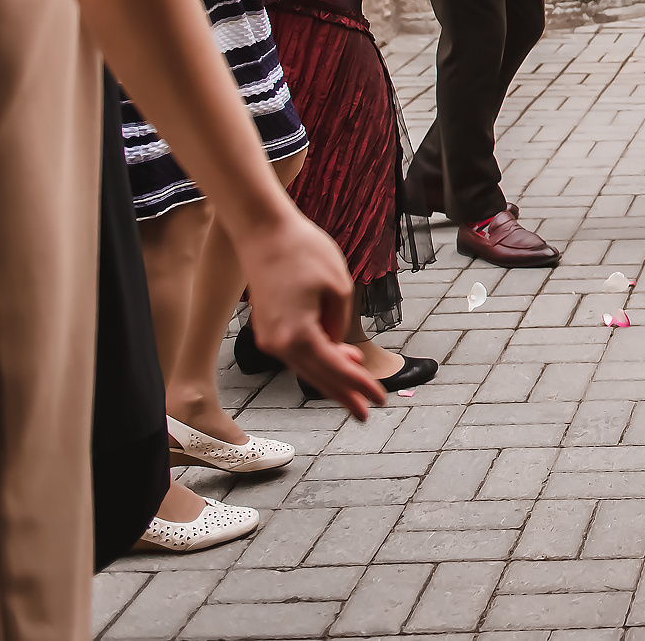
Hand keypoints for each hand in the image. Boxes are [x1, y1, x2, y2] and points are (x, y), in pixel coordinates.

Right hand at [225, 205, 386, 418]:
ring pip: (305, 367)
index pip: (335, 370)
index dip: (360, 386)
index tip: (380, 399)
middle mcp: (278, 343)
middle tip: (367, 412)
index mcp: (298, 335)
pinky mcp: (266, 327)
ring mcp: (268, 337)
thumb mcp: (339, 287)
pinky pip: (296, 354)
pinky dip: (316, 361)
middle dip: (345, 394)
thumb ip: (340, 323)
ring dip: (331, 378)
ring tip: (356, 390)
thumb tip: (336, 346)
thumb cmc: (305, 252)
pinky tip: (335, 361)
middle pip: (318, 377)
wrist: (264, 232)